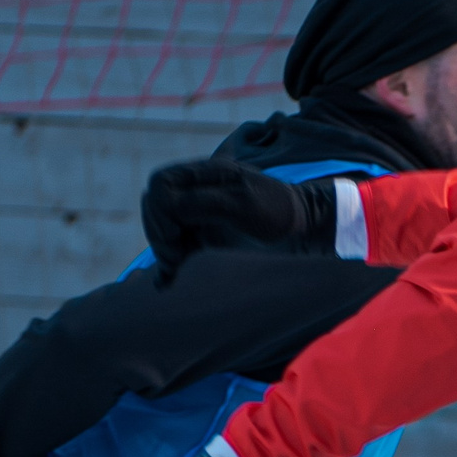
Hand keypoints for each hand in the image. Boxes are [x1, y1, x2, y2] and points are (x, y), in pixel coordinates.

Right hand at [140, 161, 336, 271]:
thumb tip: (166, 209)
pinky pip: (174, 246)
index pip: (160, 186)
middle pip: (154, 205)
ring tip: (177, 269)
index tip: (175, 240)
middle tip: (177, 259)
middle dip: (158, 233)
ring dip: (162, 249)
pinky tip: (166, 281)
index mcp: (207, 174)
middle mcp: (198, 191)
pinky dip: (166, 264)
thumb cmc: (279, 213)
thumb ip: (203, 202)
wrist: (303, 232)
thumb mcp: (243, 204)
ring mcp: (199, 213)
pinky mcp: (204, 236)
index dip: (159, 214)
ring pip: (160, 226)